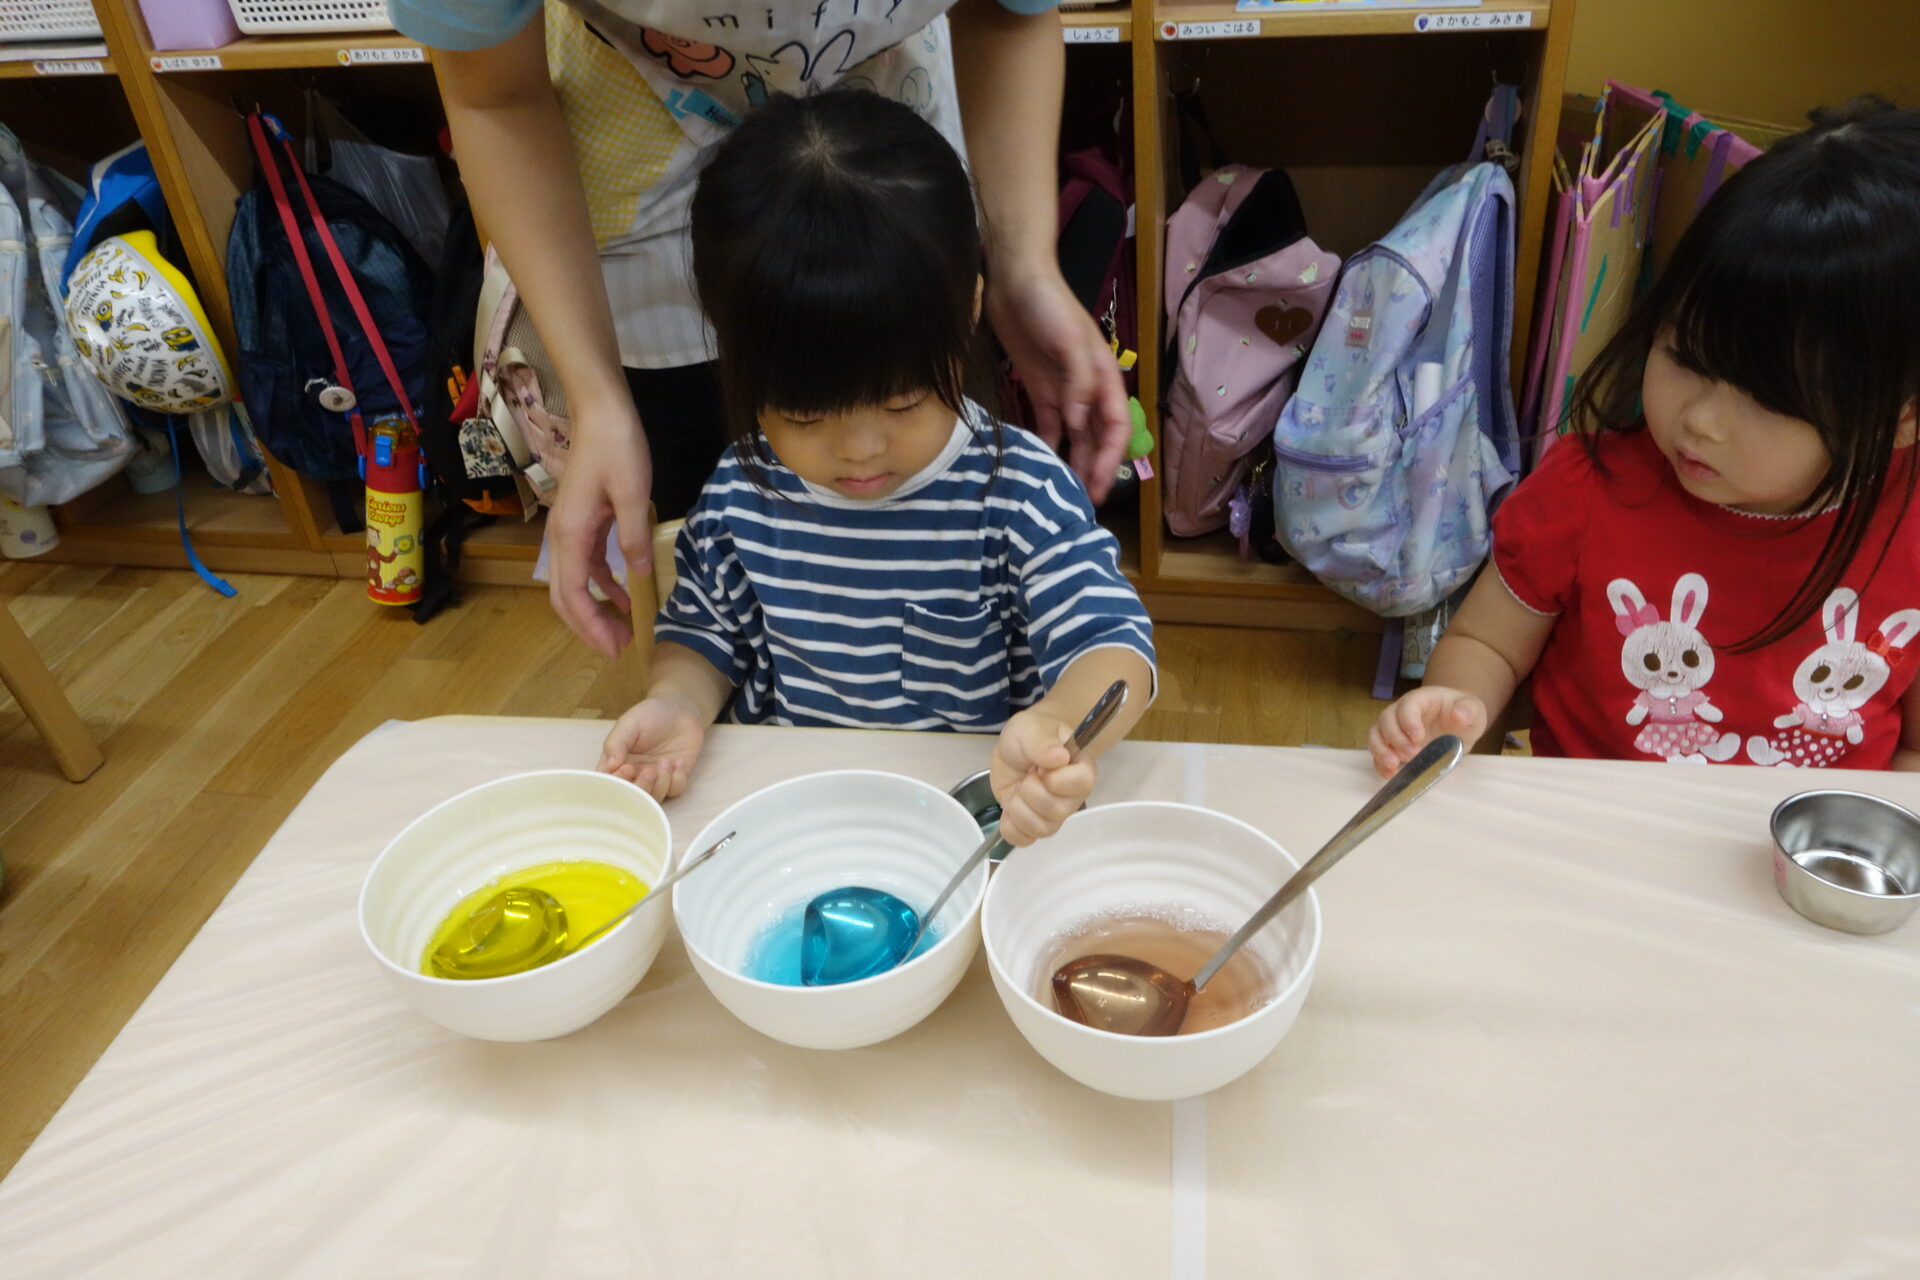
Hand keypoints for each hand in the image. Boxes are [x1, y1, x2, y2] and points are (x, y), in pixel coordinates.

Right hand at [548, 400, 652, 658]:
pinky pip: (586, 564)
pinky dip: (602, 584)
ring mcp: (570, 530)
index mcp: (571, 533)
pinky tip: (625, 594)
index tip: (615, 648)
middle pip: (565, 597)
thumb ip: (634, 537)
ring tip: (624, 629)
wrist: (601, 412)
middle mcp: (563, 537)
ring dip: (595, 608)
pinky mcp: (583, 521)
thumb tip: (639, 577)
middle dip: (589, 626)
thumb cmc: (616, 447)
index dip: (591, 626)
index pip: (573, 595)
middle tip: (618, 648)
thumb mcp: (634, 493)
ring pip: (574, 583)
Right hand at [598, 696, 707, 800]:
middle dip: (642, 787)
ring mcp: (656, 778)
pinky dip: (677, 779)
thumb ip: (617, 742)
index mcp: (617, 763)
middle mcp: (635, 774)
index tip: (628, 767)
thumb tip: (611, 765)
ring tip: (666, 761)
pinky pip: (675, 790)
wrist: (679, 709)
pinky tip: (678, 762)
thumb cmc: (650, 715)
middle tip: (650, 771)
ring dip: (661, 783)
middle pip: (633, 796)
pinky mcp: (676, 777)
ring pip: (655, 797)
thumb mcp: (629, 723)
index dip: (618, 783)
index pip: (611, 784)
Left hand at [985, 267, 1128, 503]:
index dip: (1112, 457)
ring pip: (1076, 436)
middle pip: (1098, 437)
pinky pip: (1048, 425)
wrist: (1015, 279)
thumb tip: (1080, 425)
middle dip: (1096, 469)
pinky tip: (1044, 466)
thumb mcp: (1069, 341)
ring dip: (1075, 462)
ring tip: (1067, 491)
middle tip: (1084, 501)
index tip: (1100, 484)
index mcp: (1104, 376)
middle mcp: (1088, 388)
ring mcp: (1064, 390)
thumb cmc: (1049, 305)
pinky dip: (1049, 445)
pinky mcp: (1039, 389)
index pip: (1116, 426)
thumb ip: (1079, 384)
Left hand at [990, 707, 1096, 845]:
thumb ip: (1043, 742)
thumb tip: (1058, 758)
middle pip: (1057, 811)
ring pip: (1042, 829)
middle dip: (1031, 791)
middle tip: (1027, 774)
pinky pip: (1025, 840)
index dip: (1054, 778)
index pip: (1080, 784)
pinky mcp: (1034, 825)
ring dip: (1019, 808)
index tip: (1040, 765)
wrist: (1014, 746)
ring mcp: (1054, 814)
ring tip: (1018, 789)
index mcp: (1081, 769)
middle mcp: (1072, 796)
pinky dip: (1011, 827)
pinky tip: (1009, 808)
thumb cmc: (1031, 733)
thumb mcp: (1032, 728)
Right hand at [1369, 686, 1487, 777]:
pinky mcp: (1393, 746)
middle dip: (1395, 739)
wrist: (1459, 724)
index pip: (1407, 705)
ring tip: (1393, 766)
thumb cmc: (1464, 714)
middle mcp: (1402, 712)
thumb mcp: (1474, 709)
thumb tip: (1458, 715)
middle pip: (1386, 719)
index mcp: (1421, 700)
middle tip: (1411, 754)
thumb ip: (1468, 710)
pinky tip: (1390, 774)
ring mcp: (1395, 729)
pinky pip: (1378, 752)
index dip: (1408, 721)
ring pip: (1376, 734)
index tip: (1418, 738)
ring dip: (1381, 751)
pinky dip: (1380, 764)